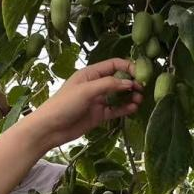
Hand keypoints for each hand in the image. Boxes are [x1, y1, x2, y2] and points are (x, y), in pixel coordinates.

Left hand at [27, 60, 141, 150]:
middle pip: (119, 79)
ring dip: (130, 96)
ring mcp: (98, 100)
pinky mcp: (99, 115)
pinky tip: (133, 108)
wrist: (50, 128)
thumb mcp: (86, 90)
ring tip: (139, 100)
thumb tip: (130, 82)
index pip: (114, 64)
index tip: (140, 75)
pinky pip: (116, 110)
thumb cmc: (64, 104)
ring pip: (119, 95)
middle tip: (143, 89)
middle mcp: (95, 85)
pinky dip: (125, 108)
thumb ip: (109, 84)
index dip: (128, 67)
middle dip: (132, 82)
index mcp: (90, 73)